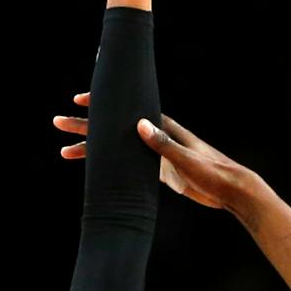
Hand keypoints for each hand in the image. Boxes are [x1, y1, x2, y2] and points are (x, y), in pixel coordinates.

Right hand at [50, 97, 256, 211]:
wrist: (231, 190)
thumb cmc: (214, 172)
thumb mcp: (187, 159)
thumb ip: (164, 144)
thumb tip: (140, 124)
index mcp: (162, 129)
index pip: (125, 112)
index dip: (102, 106)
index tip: (80, 100)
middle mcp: (156, 137)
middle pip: (113, 128)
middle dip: (86, 126)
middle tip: (59, 123)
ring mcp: (156, 154)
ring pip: (116, 148)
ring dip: (93, 149)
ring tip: (66, 151)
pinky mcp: (160, 171)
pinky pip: (127, 165)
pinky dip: (109, 165)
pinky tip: (94, 169)